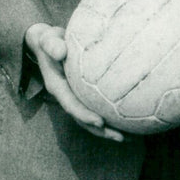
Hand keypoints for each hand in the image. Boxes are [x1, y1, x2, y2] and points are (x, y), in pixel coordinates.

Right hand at [25, 23, 124, 141]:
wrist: (47, 43)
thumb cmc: (50, 41)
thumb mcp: (48, 40)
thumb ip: (53, 45)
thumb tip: (60, 51)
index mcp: (58, 87)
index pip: (71, 105)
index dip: (85, 115)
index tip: (100, 123)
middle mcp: (66, 96)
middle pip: (83, 119)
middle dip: (101, 131)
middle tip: (122, 138)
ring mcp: (75, 97)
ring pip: (91, 118)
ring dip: (108, 130)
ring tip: (131, 137)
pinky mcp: (83, 93)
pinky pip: (97, 108)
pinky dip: (111, 117)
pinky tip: (129, 121)